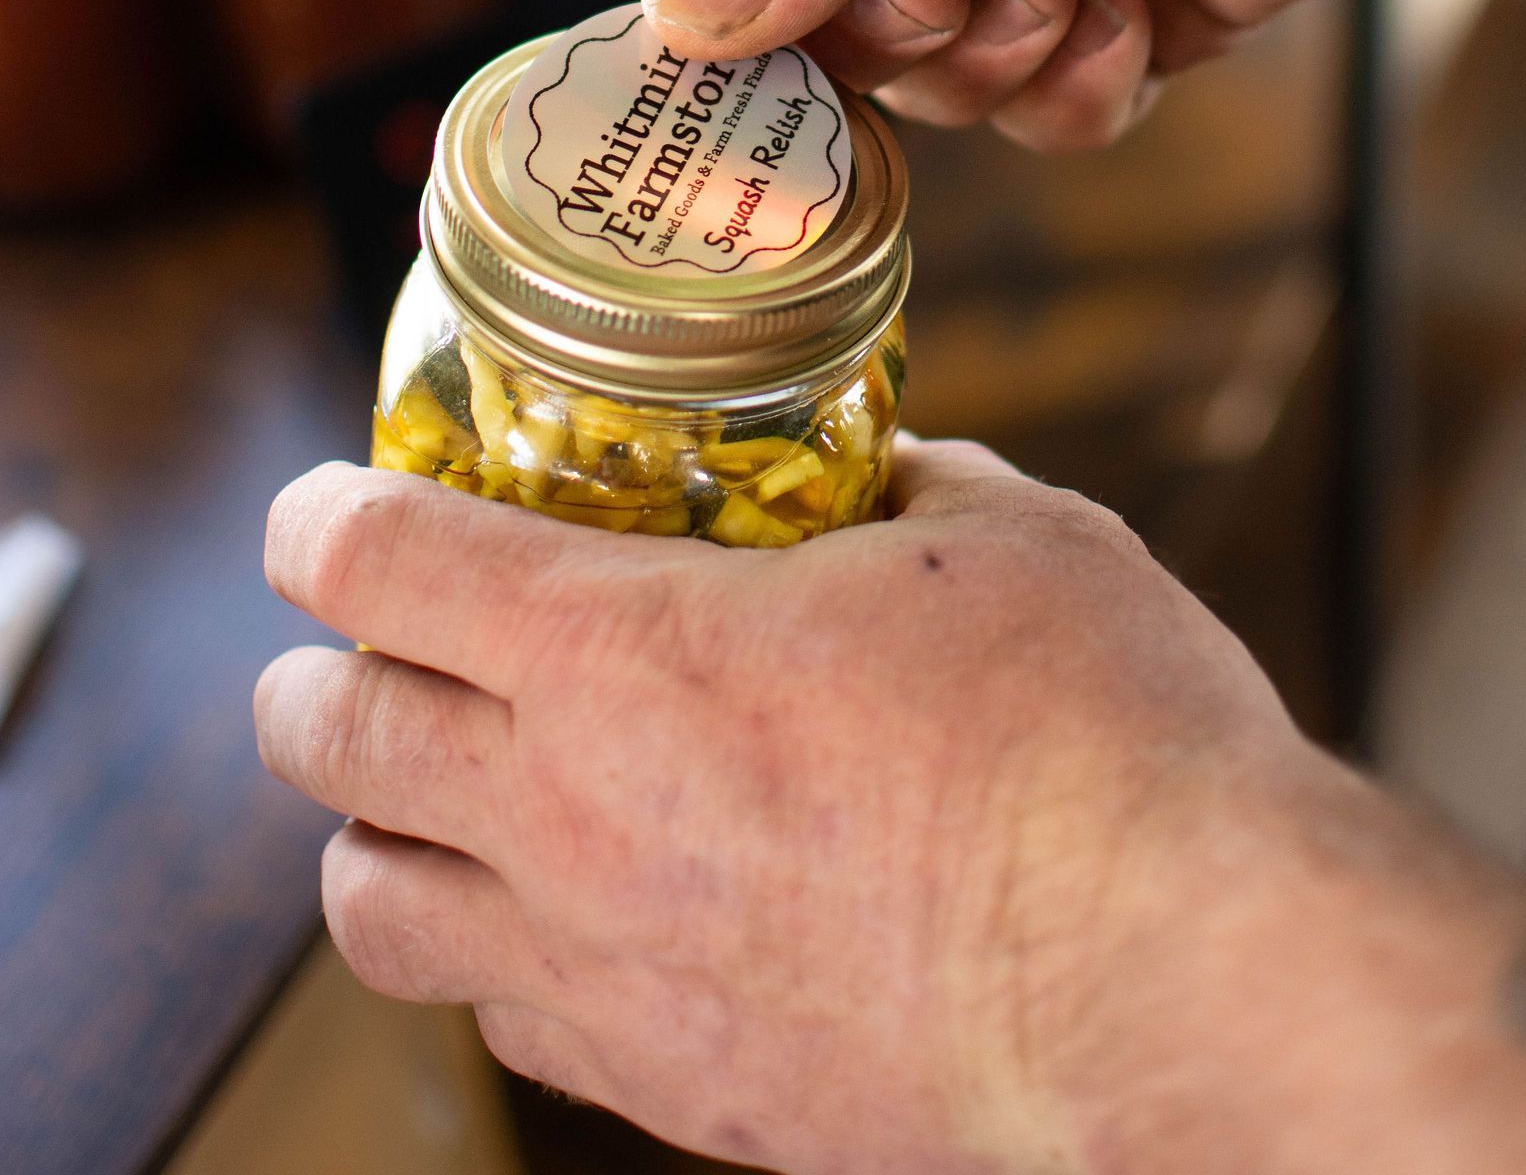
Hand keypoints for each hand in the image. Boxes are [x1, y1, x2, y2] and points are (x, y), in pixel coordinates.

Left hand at [255, 453, 1525, 1172]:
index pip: (383, 565)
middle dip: (314, 676)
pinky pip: (505, 1024)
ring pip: (373, 913)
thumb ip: (908, 486)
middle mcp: (574, 818)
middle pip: (331, 740)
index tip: (322, 509)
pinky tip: (559, 916)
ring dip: (372, 832)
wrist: (1177, 988)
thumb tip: (880, 470)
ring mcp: (610, 970)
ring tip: (426, 795)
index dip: (323, 519)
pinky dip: (489, 956)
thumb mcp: (1009, 538)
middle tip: (354, 645)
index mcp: (628, 652)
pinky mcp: (676, 1089)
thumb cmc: (1101, 744)